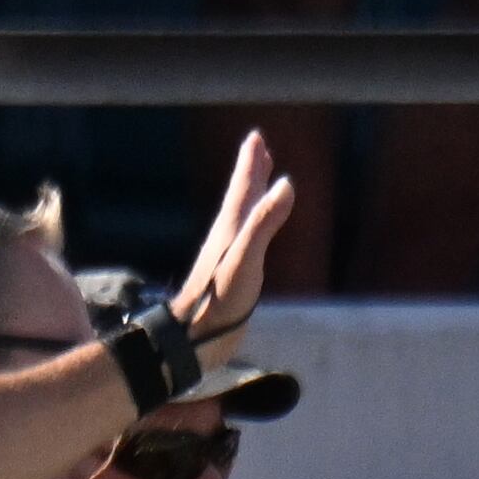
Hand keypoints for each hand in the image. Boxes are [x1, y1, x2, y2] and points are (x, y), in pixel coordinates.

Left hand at [171, 132, 297, 363]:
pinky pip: (245, 241)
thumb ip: (263, 223)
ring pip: (242, 217)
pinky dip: (253, 227)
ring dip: (251, 196)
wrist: (192, 340)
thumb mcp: (245, 259)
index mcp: (230, 229)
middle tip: (257, 147)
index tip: (256, 137)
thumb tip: (286, 184)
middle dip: (251, 171)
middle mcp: (226, 239)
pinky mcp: (229, 277)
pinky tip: (253, 235)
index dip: (251, 163)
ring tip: (260, 182)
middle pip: (241, 196)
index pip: (243, 187)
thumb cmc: (217, 301)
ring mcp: (226, 258)